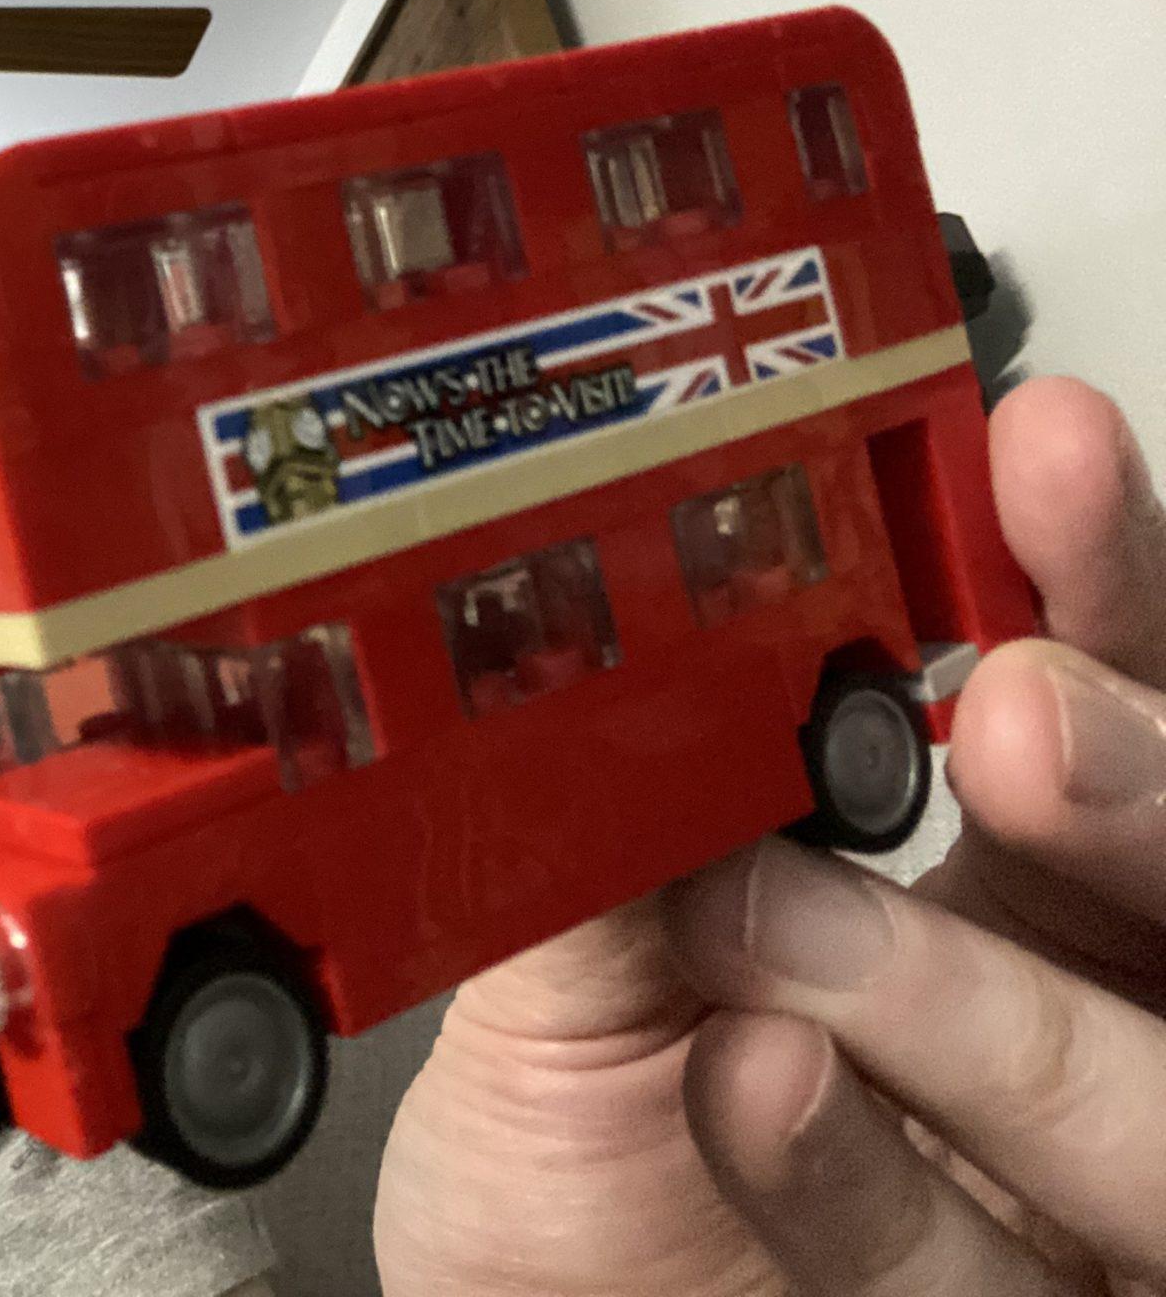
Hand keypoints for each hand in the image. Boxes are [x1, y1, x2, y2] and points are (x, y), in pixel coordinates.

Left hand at [666, 376, 1165, 1292]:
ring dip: (970, 1000)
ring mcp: (1087, 1213)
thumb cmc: (579, 1183)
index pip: (1109, 710)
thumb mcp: (565, 981)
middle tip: (1020, 709)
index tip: (1045, 457)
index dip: (1099, 585)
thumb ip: (612, 835)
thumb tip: (618, 651)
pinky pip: (984, 1274)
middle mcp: (1090, 1036)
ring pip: (1147, 1109)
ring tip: (773, 925)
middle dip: (1144, 782)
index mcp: (1010, 906)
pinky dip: (859, 1175)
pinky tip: (757, 1088)